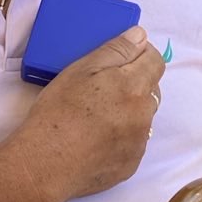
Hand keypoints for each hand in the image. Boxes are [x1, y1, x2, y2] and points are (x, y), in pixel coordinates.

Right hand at [16, 27, 165, 201]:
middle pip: (151, 90)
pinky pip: (133, 143)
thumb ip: (116, 50)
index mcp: (134, 86)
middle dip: (134, 83)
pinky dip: (121, 137)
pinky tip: (96, 139)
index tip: (123, 56)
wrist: (46, 163)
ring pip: (142, 117)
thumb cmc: (59, 110)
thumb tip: (141, 36)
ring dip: (129, 111)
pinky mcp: (131, 164)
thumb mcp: (82, 70)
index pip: (155, 61)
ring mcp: (139, 142)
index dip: (140, 54)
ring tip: (97, 116)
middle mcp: (144, 114)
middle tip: (102, 87)